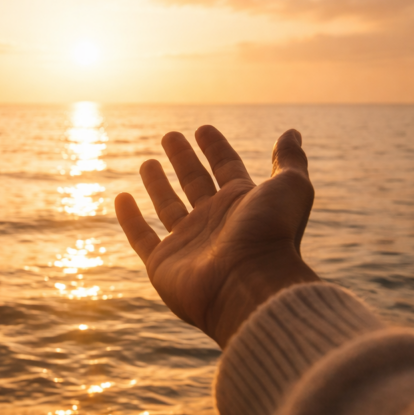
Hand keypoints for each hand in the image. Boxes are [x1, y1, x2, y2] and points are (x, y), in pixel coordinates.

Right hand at [115, 126, 318, 347]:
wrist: (250, 285)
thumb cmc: (272, 235)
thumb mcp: (291, 187)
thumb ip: (291, 160)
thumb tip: (292, 133)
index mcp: (242, 204)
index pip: (226, 168)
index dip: (216, 148)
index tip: (203, 129)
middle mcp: (215, 223)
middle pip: (195, 183)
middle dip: (183, 159)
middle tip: (170, 136)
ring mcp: (189, 244)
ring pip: (168, 207)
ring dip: (158, 185)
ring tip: (148, 162)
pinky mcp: (164, 264)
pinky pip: (141, 239)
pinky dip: (130, 220)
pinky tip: (121, 198)